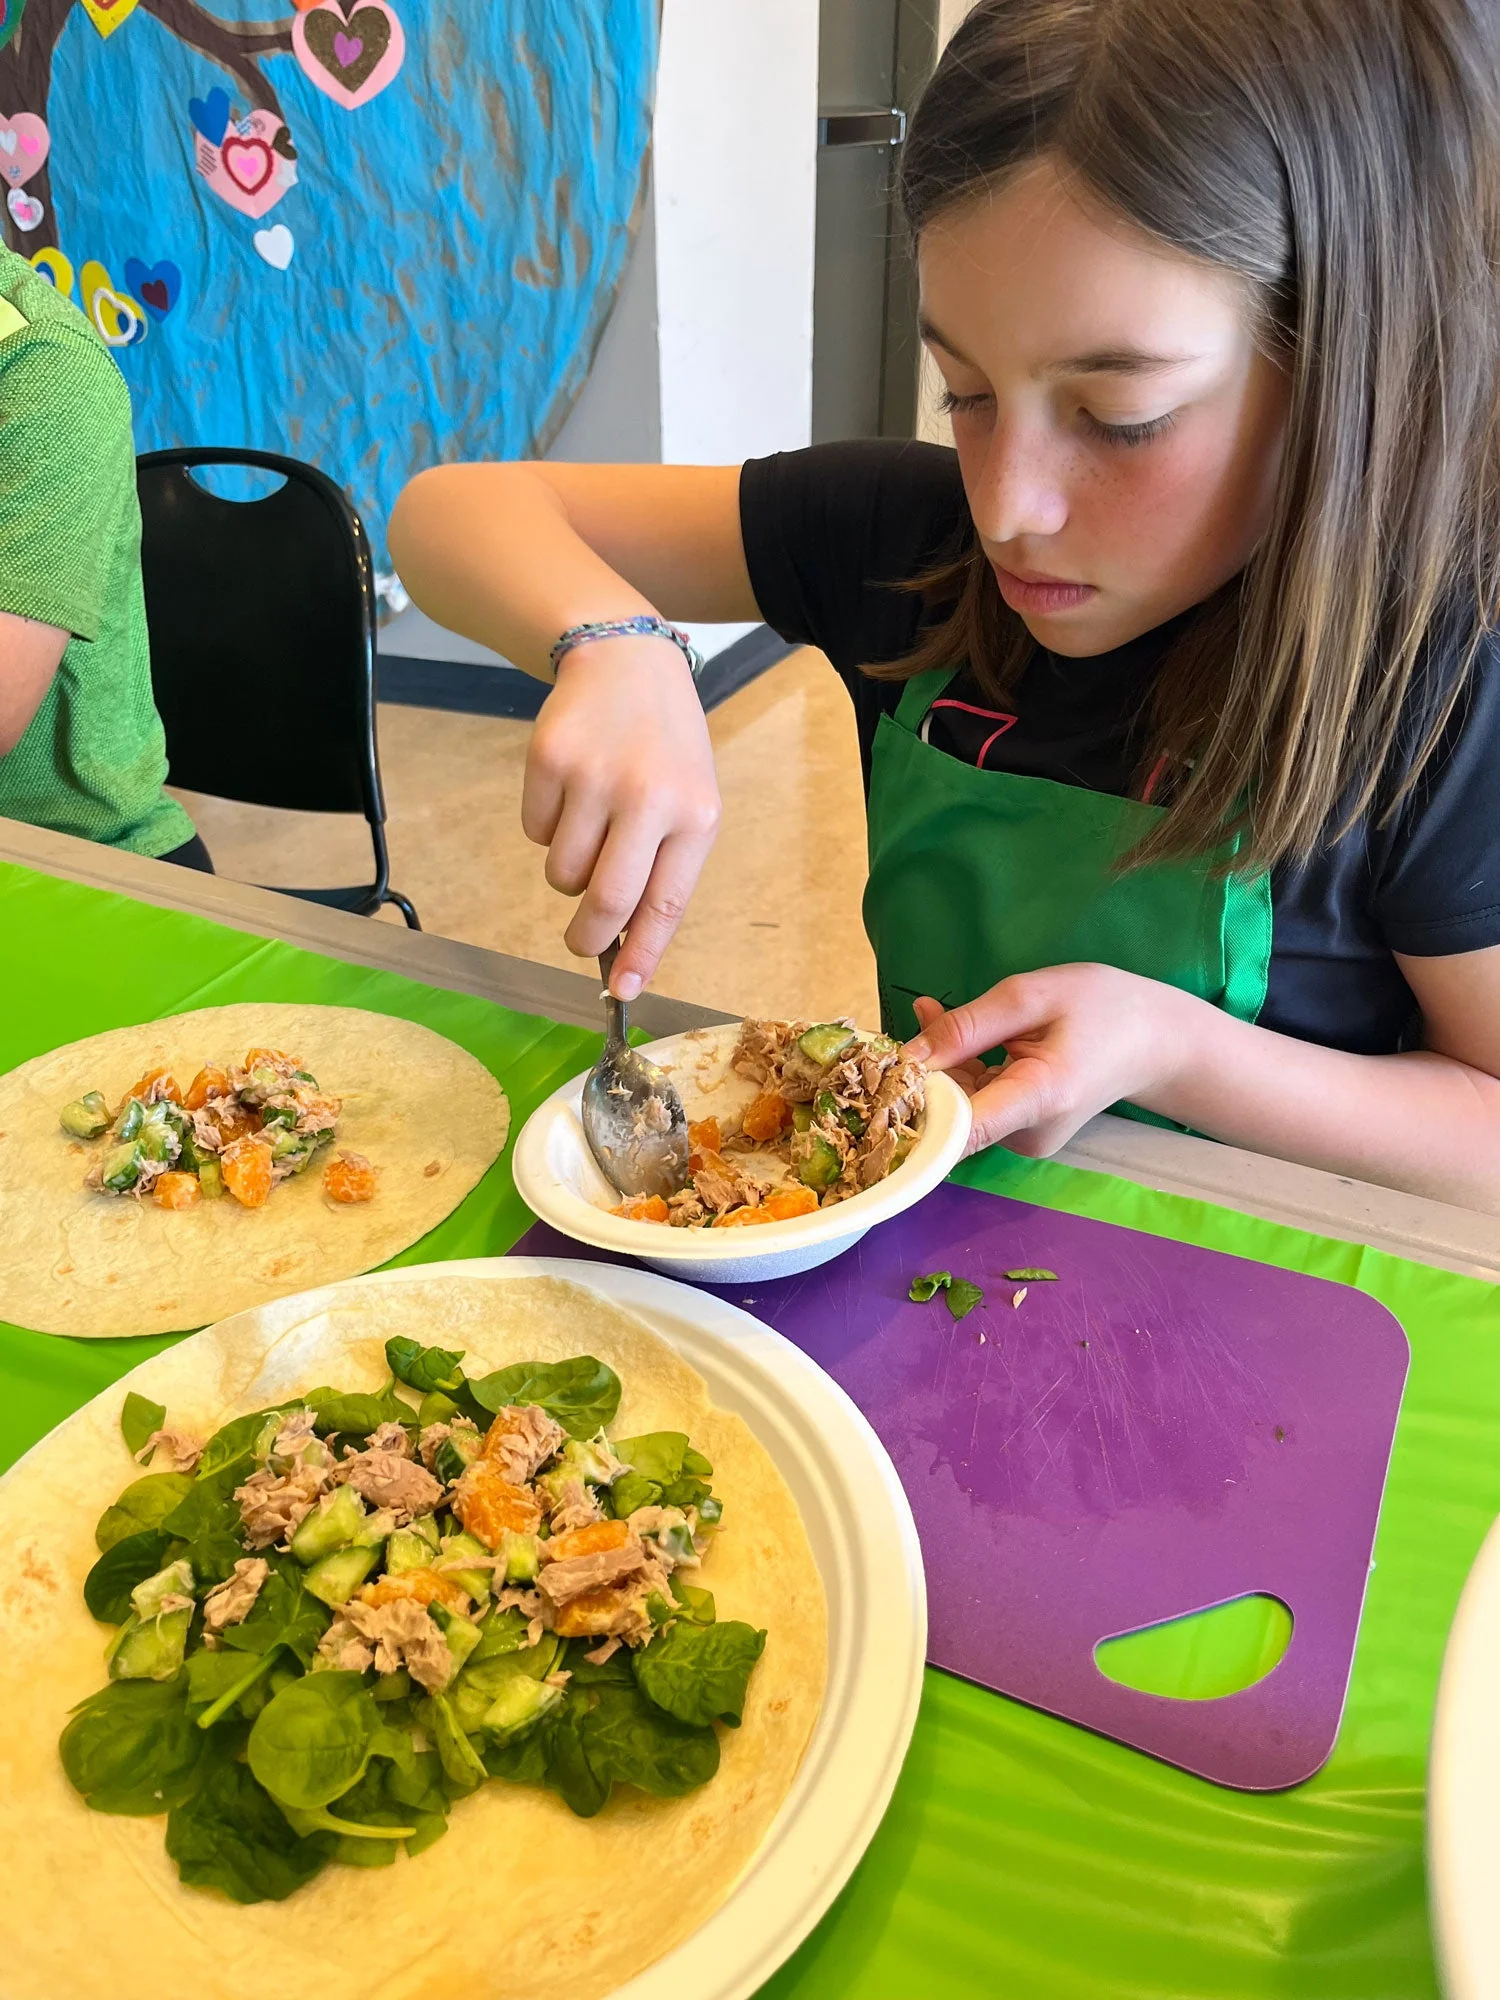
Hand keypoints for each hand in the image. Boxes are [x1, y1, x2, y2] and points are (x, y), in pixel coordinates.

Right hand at [521, 638, 721, 997]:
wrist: (626, 662)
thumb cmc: (665, 749)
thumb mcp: (689, 804)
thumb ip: (665, 873)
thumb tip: (627, 950)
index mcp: (695, 815)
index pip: (664, 905)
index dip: (641, 957)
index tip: (621, 993)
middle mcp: (647, 797)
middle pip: (605, 901)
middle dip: (588, 938)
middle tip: (582, 943)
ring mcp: (595, 777)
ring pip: (562, 873)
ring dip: (569, 872)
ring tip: (592, 829)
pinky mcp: (549, 760)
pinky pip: (535, 833)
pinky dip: (548, 828)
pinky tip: (573, 789)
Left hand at [907, 964, 1200, 1156]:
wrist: (1157, 1041)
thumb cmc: (1104, 1008)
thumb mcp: (1032, 996)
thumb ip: (967, 1026)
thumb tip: (907, 1057)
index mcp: (1038, 1098)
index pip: (960, 1131)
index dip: (913, 1112)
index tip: (881, 1081)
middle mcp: (1027, 1134)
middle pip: (951, 1113)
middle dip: (923, 1067)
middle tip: (912, 1014)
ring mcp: (1023, 1138)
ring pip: (959, 1105)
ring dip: (939, 1061)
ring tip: (932, 1008)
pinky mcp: (1020, 1132)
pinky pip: (975, 1101)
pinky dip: (959, 1067)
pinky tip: (949, 1025)